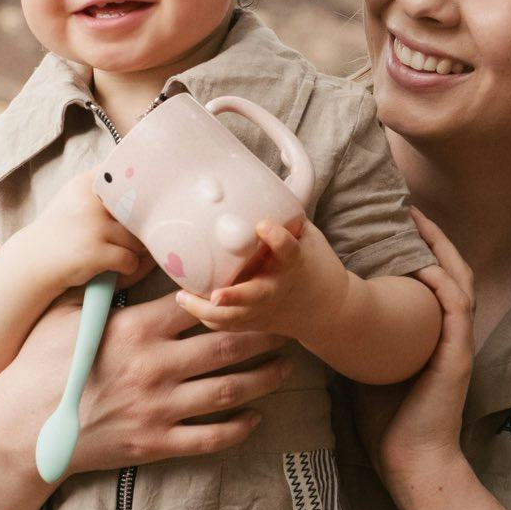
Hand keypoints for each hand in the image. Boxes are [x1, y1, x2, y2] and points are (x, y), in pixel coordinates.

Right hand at [7, 291, 294, 473]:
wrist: (19, 430)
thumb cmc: (36, 366)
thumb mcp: (65, 315)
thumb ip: (102, 291)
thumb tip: (122, 259)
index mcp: (136, 330)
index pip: (198, 306)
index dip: (232, 295)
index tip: (255, 286)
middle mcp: (155, 367)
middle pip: (227, 346)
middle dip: (264, 334)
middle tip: (289, 325)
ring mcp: (158, 408)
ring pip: (229, 391)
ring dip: (264, 379)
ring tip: (286, 368)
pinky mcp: (155, 444)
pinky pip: (209, 437)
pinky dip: (238, 428)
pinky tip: (256, 419)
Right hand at [18, 167, 149, 293]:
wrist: (32, 262)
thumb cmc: (62, 232)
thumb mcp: (77, 199)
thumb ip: (104, 189)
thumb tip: (148, 183)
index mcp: (86, 184)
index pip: (125, 175)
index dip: (142, 186)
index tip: (147, 195)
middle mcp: (89, 201)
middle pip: (139, 211)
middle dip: (141, 226)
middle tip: (138, 234)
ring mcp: (92, 226)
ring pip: (137, 238)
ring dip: (134, 250)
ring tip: (119, 252)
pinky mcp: (94, 252)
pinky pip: (130, 260)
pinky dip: (127, 267)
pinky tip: (115, 268)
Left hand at [172, 217, 341, 342]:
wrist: (327, 309)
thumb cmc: (313, 266)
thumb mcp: (307, 238)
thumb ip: (285, 218)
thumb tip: (254, 185)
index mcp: (294, 264)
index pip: (288, 249)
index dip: (277, 237)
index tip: (262, 225)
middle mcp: (278, 288)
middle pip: (255, 296)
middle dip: (235, 297)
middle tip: (215, 294)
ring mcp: (266, 309)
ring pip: (235, 317)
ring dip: (207, 311)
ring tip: (183, 296)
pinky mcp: (256, 322)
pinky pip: (228, 325)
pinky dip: (209, 317)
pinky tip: (189, 303)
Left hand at [350, 208, 475, 509]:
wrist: (411, 463)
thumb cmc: (386, 423)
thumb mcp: (364, 369)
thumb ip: (354, 340)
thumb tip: (313, 314)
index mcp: (427, 334)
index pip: (428, 281)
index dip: (417, 249)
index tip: (395, 223)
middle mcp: (446, 333)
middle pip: (449, 270)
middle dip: (433, 238)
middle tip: (410, 209)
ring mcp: (456, 343)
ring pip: (458, 281)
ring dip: (441, 249)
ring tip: (420, 223)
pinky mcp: (458, 356)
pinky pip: (457, 309)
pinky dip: (443, 283)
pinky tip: (426, 266)